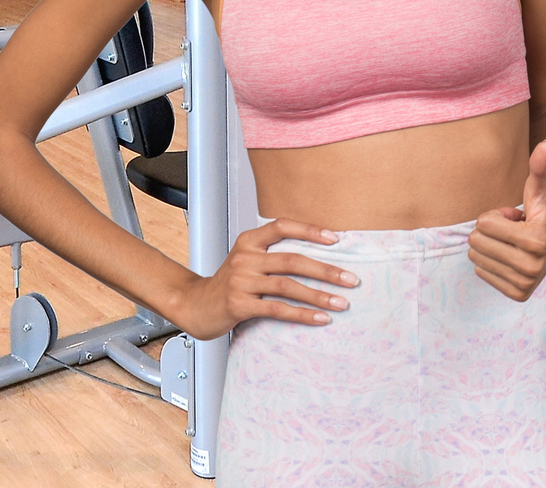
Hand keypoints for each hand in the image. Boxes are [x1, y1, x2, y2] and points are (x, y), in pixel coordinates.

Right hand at [171, 219, 357, 340]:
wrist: (194, 306)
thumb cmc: (229, 283)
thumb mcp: (248, 260)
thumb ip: (274, 254)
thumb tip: (321, 256)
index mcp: (249, 241)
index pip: (282, 226)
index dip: (310, 230)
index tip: (336, 239)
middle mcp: (245, 258)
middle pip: (293, 260)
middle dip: (326, 270)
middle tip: (351, 279)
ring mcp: (240, 281)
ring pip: (288, 286)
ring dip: (319, 295)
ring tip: (342, 302)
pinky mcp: (239, 305)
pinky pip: (277, 309)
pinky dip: (302, 314)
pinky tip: (320, 318)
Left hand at [469, 140, 545, 301]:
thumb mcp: (541, 184)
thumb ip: (540, 165)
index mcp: (536, 241)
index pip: (483, 224)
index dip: (497, 215)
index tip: (517, 217)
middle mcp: (531, 267)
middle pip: (476, 243)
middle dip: (491, 231)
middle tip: (514, 228)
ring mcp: (525, 283)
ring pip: (476, 258)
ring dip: (492, 245)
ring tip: (513, 240)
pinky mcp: (518, 293)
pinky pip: (481, 272)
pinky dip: (492, 261)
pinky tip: (512, 253)